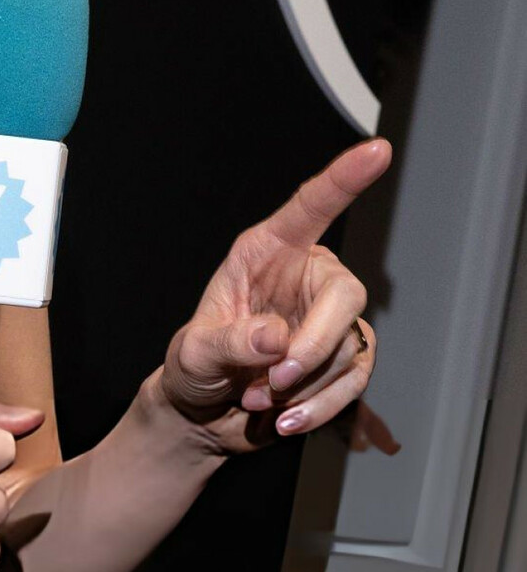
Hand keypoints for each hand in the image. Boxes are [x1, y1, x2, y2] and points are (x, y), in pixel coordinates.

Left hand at [159, 137, 391, 456]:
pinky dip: (321, 408)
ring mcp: (327, 321)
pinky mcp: (341, 362)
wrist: (201, 416)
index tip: (377, 150)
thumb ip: (229, 343)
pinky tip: (287, 421)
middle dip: (315, 345)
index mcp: (266, 253)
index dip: (344, 178)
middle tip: (277, 380)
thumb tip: (278, 339)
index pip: (310, 208)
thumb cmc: (193, 368)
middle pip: (345, 295)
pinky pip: (354, 382)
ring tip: (260, 400)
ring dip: (305, 386)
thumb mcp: (193, 353)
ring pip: (349, 347)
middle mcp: (305, 279)